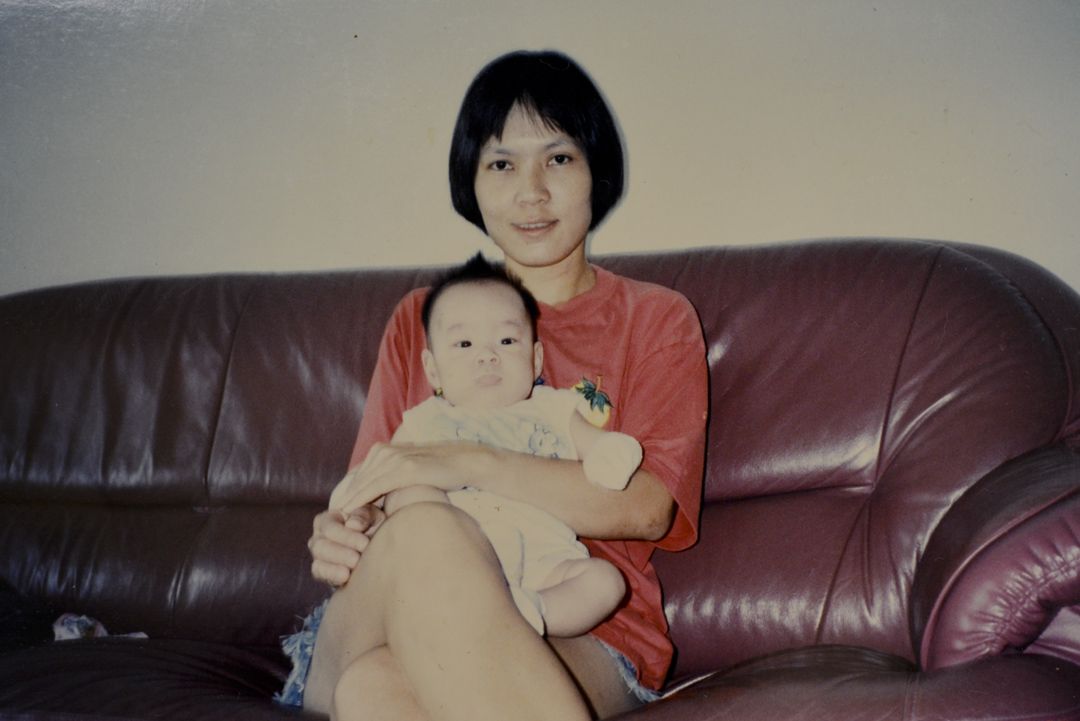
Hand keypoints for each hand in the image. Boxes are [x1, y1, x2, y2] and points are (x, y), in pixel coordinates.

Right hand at [308, 505, 385, 587]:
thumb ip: (364, 515)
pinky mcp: (320, 571)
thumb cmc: (371, 525)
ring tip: (354, 566)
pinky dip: (332, 575)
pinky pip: (319, 574)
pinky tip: (346, 577)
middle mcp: (318, 536)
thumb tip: (352, 524)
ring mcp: (317, 554)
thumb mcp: (372, 516)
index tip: (365, 544)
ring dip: (336, 566)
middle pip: (321, 546)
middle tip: (358, 558)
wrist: (374, 546)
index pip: (330, 528)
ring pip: (318, 561)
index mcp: (328, 518)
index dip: (347, 537)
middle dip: (341, 553)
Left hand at [331, 442, 477, 514]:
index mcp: (383, 450)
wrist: (464, 462)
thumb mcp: (410, 471)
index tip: (335, 516)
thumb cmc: (439, 471)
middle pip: (355, 481)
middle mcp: (384, 451)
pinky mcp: (403, 468)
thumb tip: (381, 497)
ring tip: (336, 524)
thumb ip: (392, 477)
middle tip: (329, 524)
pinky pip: (375, 487)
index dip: (346, 496)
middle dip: (344, 502)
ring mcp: (393, 458)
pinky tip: (350, 513)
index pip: (357, 476)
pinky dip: (360, 500)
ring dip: (348, 504)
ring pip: (362, 485)